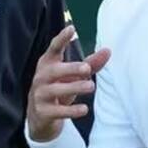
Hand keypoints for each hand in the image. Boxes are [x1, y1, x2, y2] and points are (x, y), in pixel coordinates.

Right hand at [26, 24, 110, 142]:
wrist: (40, 118)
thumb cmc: (58, 90)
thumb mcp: (72, 77)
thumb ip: (90, 64)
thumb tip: (108, 50)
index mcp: (47, 65)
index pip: (53, 49)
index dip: (61, 39)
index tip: (71, 28)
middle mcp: (41, 78)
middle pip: (54, 70)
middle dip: (71, 68)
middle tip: (87, 68)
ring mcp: (40, 95)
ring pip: (55, 90)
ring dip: (74, 87)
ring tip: (91, 86)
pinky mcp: (42, 113)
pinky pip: (57, 111)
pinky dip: (71, 110)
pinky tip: (84, 109)